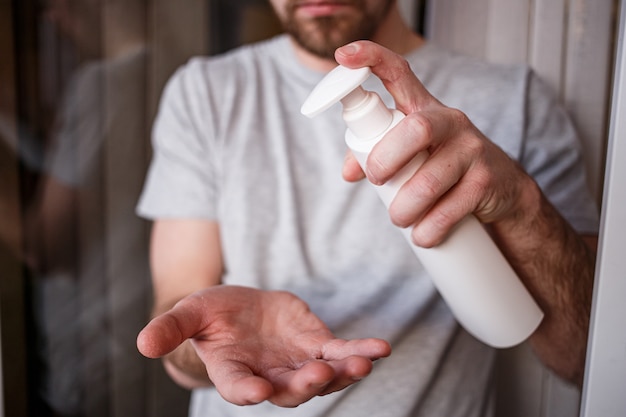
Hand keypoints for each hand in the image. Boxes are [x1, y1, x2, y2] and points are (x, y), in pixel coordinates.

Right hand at [137, 285, 390, 406]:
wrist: (239, 310)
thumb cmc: (209, 317)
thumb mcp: (188, 314)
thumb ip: (170, 329)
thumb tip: (142, 343)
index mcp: (233, 372)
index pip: (238, 387)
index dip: (245, 390)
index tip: (255, 391)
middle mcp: (268, 376)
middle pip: (288, 389)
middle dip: (305, 384)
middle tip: (318, 374)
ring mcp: (295, 362)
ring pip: (322, 375)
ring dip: (342, 372)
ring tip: (361, 364)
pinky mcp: (316, 344)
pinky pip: (341, 353)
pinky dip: (360, 352)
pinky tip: (379, 350)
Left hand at [335, 41, 533, 247]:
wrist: (501, 190)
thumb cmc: (442, 166)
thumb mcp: (410, 154)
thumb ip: (375, 154)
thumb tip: (347, 171)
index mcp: (422, 109)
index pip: (398, 72)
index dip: (370, 58)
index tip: (343, 55)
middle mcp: (449, 121)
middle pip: (416, 129)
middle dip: (387, 159)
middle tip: (377, 180)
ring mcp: (472, 149)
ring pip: (430, 180)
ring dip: (405, 208)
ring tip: (399, 220)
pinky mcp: (486, 180)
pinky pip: (452, 208)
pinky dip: (429, 228)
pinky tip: (423, 235)